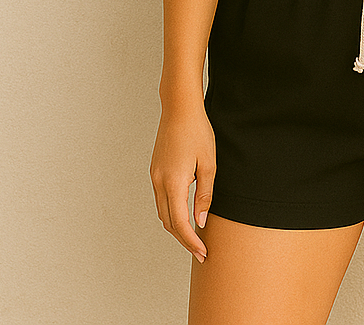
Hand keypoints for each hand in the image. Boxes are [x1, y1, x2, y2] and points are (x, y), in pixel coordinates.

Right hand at [150, 106, 215, 261]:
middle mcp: (159, 183)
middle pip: (168, 222)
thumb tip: (200, 221)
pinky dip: (171, 212)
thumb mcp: (209, 164)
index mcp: (173, 182)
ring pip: (162, 212)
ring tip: (194, 236)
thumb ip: (205, 195)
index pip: (179, 223)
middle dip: (184, 239)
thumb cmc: (197, 132)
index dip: (191, 241)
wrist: (179, 109)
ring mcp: (154, 177)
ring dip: (176, 227)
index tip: (203, 252)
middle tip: (201, 251)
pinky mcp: (155, 171)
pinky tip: (184, 214)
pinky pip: (161, 200)